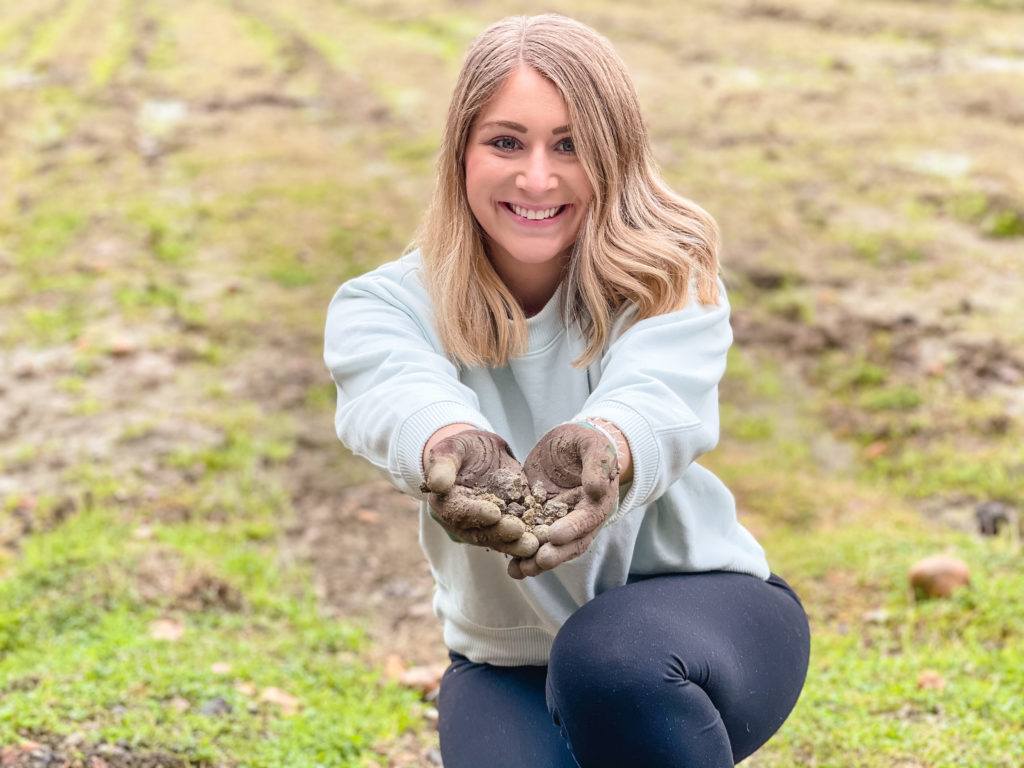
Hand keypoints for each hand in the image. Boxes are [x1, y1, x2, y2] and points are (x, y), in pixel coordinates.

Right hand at [421, 429, 538, 556]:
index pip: (458, 513)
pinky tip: (545, 540)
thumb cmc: (464, 448)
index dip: (475, 514)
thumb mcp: (453, 448)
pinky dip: (529, 538)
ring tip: (534, 544)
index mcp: (446, 504)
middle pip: (479, 533)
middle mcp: (464, 522)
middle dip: (499, 534)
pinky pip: (516, 536)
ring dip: (515, 544)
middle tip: (518, 532)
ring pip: (498, 539)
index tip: (494, 513)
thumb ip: (444, 464)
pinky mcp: (506, 526)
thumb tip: (437, 484)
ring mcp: (485, 528)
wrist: (484, 454)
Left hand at [509, 421, 619, 578]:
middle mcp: (581, 519)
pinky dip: (522, 554)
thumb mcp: (591, 444)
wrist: (568, 444)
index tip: (555, 535)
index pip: (587, 519)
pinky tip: (509, 566)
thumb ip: (597, 464)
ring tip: (519, 571)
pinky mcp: (540, 521)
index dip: (573, 528)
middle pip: (572, 543)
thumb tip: (597, 489)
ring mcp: (560, 523)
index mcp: (597, 502)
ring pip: (552, 548)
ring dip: (537, 562)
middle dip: (555, 554)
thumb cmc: (584, 441)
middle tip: (538, 561)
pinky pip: (533, 540)